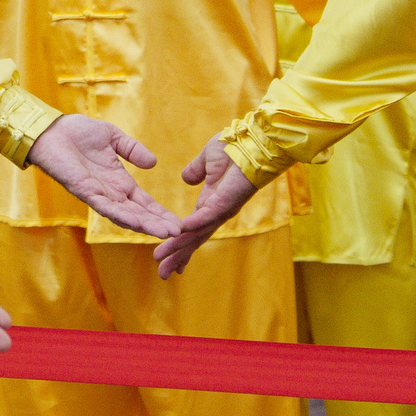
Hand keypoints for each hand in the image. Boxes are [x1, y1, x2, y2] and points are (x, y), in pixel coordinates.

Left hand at [28, 114, 180, 238]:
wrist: (51, 128)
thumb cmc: (78, 132)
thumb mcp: (113, 137)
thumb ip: (132, 150)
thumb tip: (153, 163)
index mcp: (118, 181)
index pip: (143, 202)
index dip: (160, 212)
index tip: (178, 223)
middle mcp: (109, 191)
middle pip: (137, 213)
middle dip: (157, 223)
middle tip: (178, 233)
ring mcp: (96, 193)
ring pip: (123, 214)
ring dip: (143, 224)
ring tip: (163, 233)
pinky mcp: (82, 190)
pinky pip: (103, 206)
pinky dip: (119, 215)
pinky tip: (135, 222)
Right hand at [153, 138, 260, 278]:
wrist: (253, 141)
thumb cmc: (234, 147)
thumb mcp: (206, 160)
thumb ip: (195, 171)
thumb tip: (186, 179)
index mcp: (210, 203)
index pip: (193, 230)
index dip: (181, 244)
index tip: (169, 258)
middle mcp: (216, 212)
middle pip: (194, 239)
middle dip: (178, 256)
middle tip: (162, 274)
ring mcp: (221, 209)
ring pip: (197, 233)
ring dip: (179, 247)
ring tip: (162, 260)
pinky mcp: (225, 203)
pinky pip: (206, 217)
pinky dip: (192, 226)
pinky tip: (179, 233)